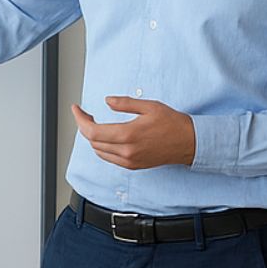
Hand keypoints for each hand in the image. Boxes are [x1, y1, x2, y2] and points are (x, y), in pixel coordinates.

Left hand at [72, 97, 195, 169]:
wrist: (189, 143)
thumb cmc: (172, 123)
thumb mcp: (149, 106)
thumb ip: (125, 103)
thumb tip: (107, 101)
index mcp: (128, 135)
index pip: (92, 131)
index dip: (80, 120)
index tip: (76, 109)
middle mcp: (127, 151)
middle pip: (93, 142)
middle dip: (84, 126)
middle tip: (85, 114)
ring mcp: (129, 161)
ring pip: (99, 151)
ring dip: (92, 138)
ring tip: (94, 123)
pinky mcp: (133, 166)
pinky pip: (109, 158)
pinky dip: (101, 147)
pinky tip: (105, 137)